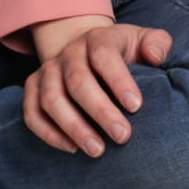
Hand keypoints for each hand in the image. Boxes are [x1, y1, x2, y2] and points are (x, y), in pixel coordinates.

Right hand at [24, 16, 172, 156]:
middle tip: (123, 136)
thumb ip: (157, 44)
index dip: (118, 80)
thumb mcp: (143, 40)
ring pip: (51, 99)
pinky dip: (49, 133)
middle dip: (100, 111)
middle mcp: (68, 53)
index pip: (103, 55)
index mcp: (97, 38)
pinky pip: (32, 112)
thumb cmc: (123, 52)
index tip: (136, 107)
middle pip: (77, 81)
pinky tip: (72, 149)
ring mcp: (48, 70)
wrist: (86, 49)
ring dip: (73, 127)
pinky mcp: (33, 88)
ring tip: (97, 151)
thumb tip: (155, 57)